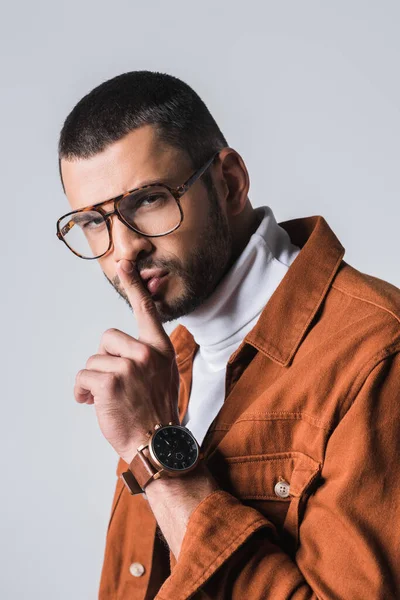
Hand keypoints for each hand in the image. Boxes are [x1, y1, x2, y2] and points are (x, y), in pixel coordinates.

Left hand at [74, 259, 179, 464]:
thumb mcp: (164, 375)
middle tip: (115, 382)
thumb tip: (121, 346)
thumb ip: (148, 355)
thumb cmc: (155, 411)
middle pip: (106, 338)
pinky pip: (83, 376)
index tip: (125, 262)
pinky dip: (82, 392)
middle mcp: (147, 353)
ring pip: (93, 360)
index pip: (146, 310)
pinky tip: (91, 403)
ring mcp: (130, 367)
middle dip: (104, 360)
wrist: (157, 444)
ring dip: (94, 380)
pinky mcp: (111, 383)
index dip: (134, 285)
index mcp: (160, 348)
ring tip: (107, 398)